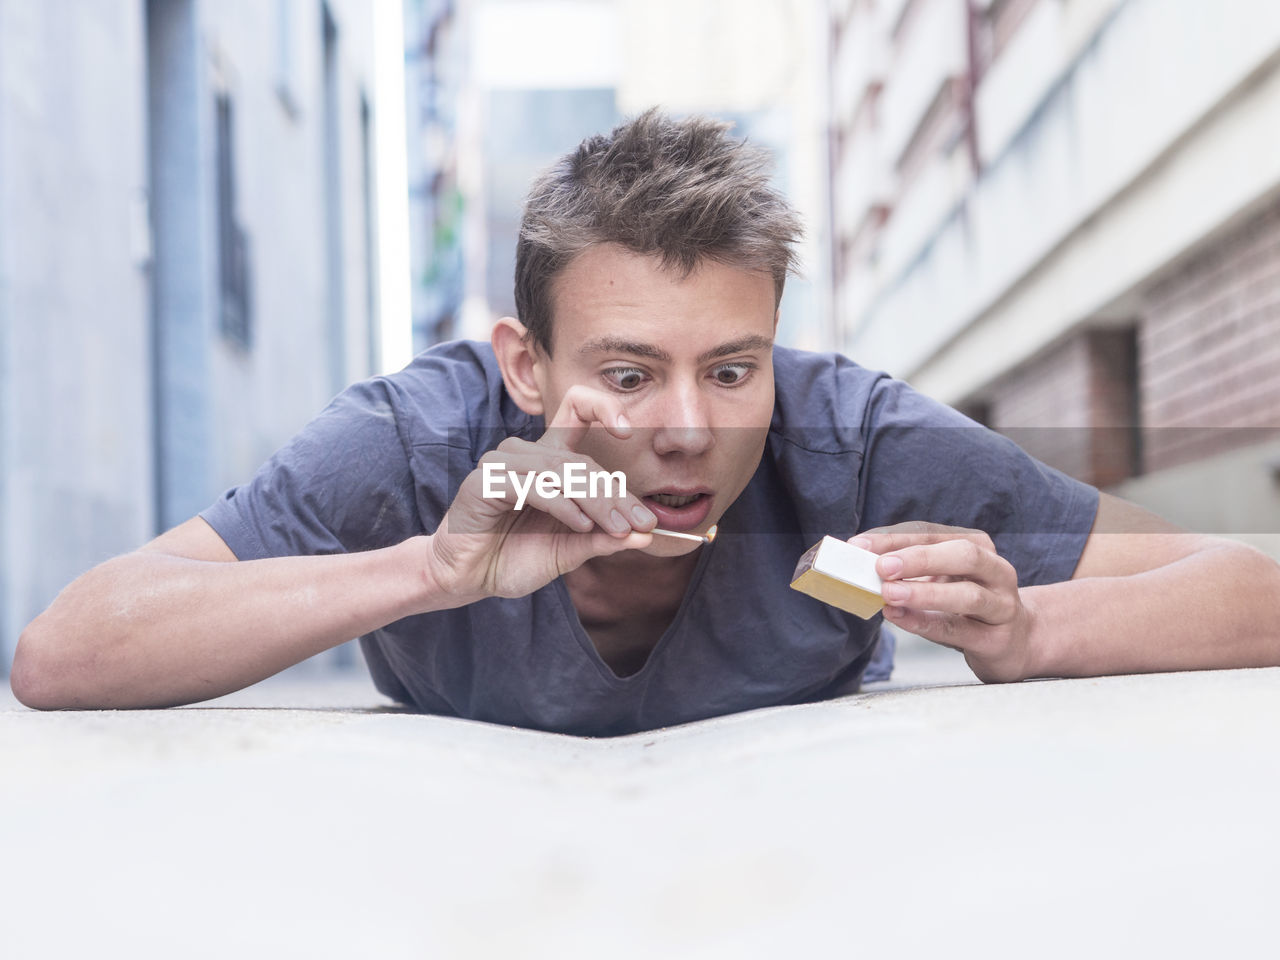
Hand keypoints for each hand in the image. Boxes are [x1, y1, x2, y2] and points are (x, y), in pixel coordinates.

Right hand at [426, 386, 655, 602]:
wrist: (469, 580)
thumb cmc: (515, 558)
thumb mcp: (570, 550)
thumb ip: (604, 538)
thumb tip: (647, 535)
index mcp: (548, 459)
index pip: (576, 411)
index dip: (603, 408)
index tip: (629, 433)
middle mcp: (526, 454)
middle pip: (580, 461)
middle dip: (615, 495)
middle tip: (640, 523)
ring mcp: (502, 464)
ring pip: (561, 471)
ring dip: (595, 501)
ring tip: (617, 528)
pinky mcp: (485, 482)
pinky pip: (533, 486)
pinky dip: (562, 506)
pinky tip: (580, 525)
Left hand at [851, 522, 1037, 682]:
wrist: (1014, 642)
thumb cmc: (967, 605)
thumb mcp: (941, 578)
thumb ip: (909, 570)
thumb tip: (861, 565)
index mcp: (978, 546)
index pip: (932, 534)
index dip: (894, 538)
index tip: (858, 544)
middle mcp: (996, 571)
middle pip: (963, 555)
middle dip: (920, 558)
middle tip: (882, 566)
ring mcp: (1002, 606)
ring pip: (968, 595)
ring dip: (925, 593)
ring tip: (889, 593)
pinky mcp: (997, 640)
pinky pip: (959, 630)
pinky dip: (926, 623)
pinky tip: (899, 617)